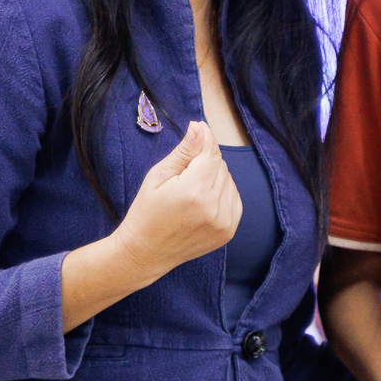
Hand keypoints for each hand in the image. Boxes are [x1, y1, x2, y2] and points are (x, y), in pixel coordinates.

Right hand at [112, 121, 241, 281]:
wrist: (146, 252)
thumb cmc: (147, 211)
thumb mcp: (158, 176)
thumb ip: (184, 151)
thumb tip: (200, 127)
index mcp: (193, 192)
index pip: (211, 154)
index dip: (205, 139)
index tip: (199, 129)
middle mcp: (213, 208)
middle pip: (220, 166)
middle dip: (204, 162)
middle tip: (183, 174)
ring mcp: (224, 222)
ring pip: (228, 180)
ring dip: (214, 177)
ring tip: (190, 190)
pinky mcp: (229, 231)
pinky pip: (233, 198)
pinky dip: (221, 193)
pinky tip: (201, 200)